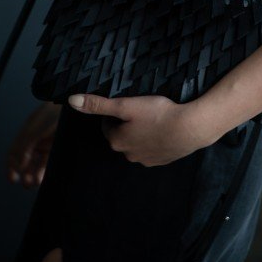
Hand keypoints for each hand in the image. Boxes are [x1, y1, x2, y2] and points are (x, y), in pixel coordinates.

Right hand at [7, 102, 61, 187]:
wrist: (71, 104)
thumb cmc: (51, 114)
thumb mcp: (33, 130)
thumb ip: (24, 147)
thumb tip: (19, 167)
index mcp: (26, 135)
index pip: (14, 154)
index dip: (11, 167)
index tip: (13, 178)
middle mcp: (35, 141)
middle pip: (26, 162)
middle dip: (25, 173)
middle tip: (27, 182)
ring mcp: (47, 145)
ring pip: (38, 165)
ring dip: (35, 175)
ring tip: (36, 181)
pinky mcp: (59, 148)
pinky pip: (50, 163)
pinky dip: (45, 171)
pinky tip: (44, 176)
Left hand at [68, 93, 204, 166]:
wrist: (190, 128)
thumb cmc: (157, 114)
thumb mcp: (126, 104)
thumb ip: (99, 104)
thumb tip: (71, 100)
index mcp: (117, 141)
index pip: (107, 126)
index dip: (115, 113)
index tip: (126, 104)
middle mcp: (128, 155)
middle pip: (121, 136)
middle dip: (126, 124)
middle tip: (139, 109)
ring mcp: (146, 160)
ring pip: (136, 144)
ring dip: (140, 133)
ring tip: (152, 118)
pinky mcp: (161, 161)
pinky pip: (152, 149)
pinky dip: (154, 140)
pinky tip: (163, 129)